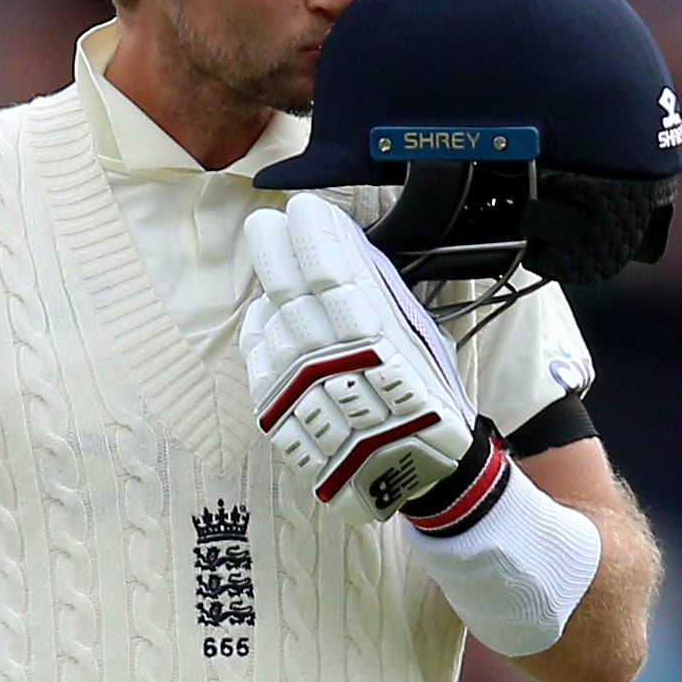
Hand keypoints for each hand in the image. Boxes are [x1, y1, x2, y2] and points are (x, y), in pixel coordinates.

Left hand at [242, 197, 483, 518]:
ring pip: (270, 320)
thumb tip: (337, 242)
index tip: (303, 209)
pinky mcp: (278, 415)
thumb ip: (376, 290)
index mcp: (375, 335)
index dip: (311, 233)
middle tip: (266, 225)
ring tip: (278, 275)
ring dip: (271, 290)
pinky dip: (260, 331)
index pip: (329, 267)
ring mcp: (299, 390)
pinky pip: (257, 359)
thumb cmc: (424, 396)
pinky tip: (268, 316)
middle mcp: (330, 360)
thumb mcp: (417, 334)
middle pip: (288, 288)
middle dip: (273, 247)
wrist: (413, 473)